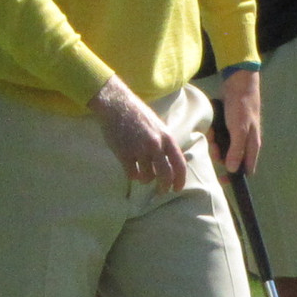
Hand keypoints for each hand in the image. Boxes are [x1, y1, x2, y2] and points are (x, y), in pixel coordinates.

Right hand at [90, 77, 186, 191]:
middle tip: (162, 191)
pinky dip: (133, 175)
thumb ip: (164, 143)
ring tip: (141, 174)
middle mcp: (155, 145)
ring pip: (147, 177)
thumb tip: (169, 163)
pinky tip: (131, 170)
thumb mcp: (158, 126)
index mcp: (167, 138)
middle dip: (164, 187)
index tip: (177, 188)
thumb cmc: (138, 115)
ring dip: (145, 179)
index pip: (179, 164)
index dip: (180, 180)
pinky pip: (132, 174)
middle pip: (165, 175)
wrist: (117, 105)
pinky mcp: (124, 154)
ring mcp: (140, 150)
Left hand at [216, 68, 260, 173]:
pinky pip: (219, 134)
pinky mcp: (230, 125)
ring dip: (215, 142)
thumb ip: (236, 151)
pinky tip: (211, 126)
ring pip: (223, 146)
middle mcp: (246, 141)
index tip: (222, 179)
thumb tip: (233, 170)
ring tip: (211, 133)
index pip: (246, 169)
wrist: (238, 84)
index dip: (235, 176)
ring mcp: (238, 132)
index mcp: (252, 145)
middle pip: (231, 157)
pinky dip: (214, 132)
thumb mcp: (239, 130)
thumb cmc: (242, 107)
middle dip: (220, 154)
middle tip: (214, 147)